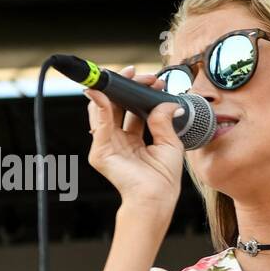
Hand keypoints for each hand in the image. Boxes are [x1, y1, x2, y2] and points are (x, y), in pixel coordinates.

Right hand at [84, 65, 185, 216]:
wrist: (157, 198)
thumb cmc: (164, 178)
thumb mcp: (170, 144)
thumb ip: (164, 121)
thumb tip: (168, 102)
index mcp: (134, 140)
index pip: (130, 110)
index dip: (137, 94)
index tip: (150, 80)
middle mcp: (118, 141)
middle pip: (116, 107)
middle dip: (125, 87)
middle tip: (138, 73)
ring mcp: (108, 145)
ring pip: (104, 111)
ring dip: (113, 91)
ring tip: (125, 76)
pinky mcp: (100, 152)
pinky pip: (99, 124)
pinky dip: (99, 106)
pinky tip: (103, 92)